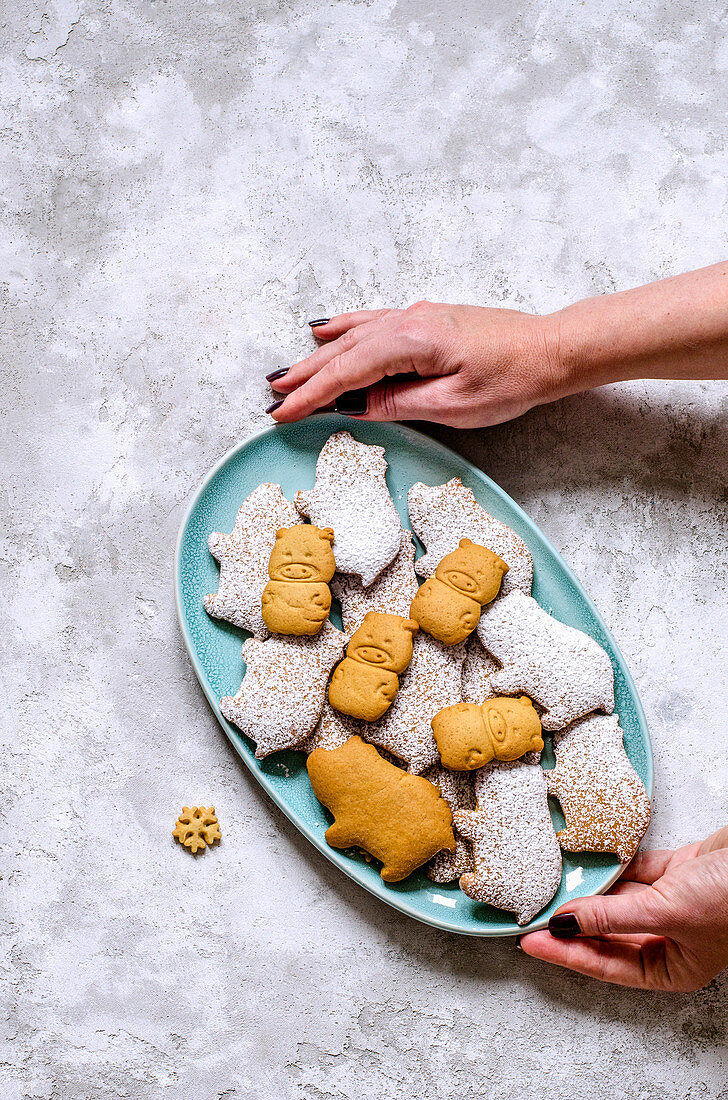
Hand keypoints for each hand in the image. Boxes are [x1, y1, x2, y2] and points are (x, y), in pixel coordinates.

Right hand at [268, 264, 727, 425]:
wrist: (551, 350)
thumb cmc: (511, 378)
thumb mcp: (454, 405)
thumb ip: (400, 403)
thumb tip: (357, 407)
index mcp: (412, 341)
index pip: (347, 372)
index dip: (311, 394)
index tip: (281, 412)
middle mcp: (408, 320)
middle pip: (344, 350)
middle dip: (305, 373)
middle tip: (272, 394)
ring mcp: (417, 315)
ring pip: (354, 334)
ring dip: (319, 354)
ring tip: (288, 369)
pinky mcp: (427, 319)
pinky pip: (373, 322)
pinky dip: (345, 329)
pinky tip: (328, 329)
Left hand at [519, 826, 727, 990]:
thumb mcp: (665, 913)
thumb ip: (612, 917)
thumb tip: (567, 922)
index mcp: (674, 966)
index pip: (607, 966)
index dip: (567, 954)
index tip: (532, 942)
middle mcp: (671, 938)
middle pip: (607, 935)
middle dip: (572, 925)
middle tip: (532, 916)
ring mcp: (673, 903)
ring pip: (619, 900)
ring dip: (590, 892)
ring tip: (553, 885)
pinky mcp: (678, 871)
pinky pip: (636, 869)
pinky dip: (614, 864)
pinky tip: (589, 859)